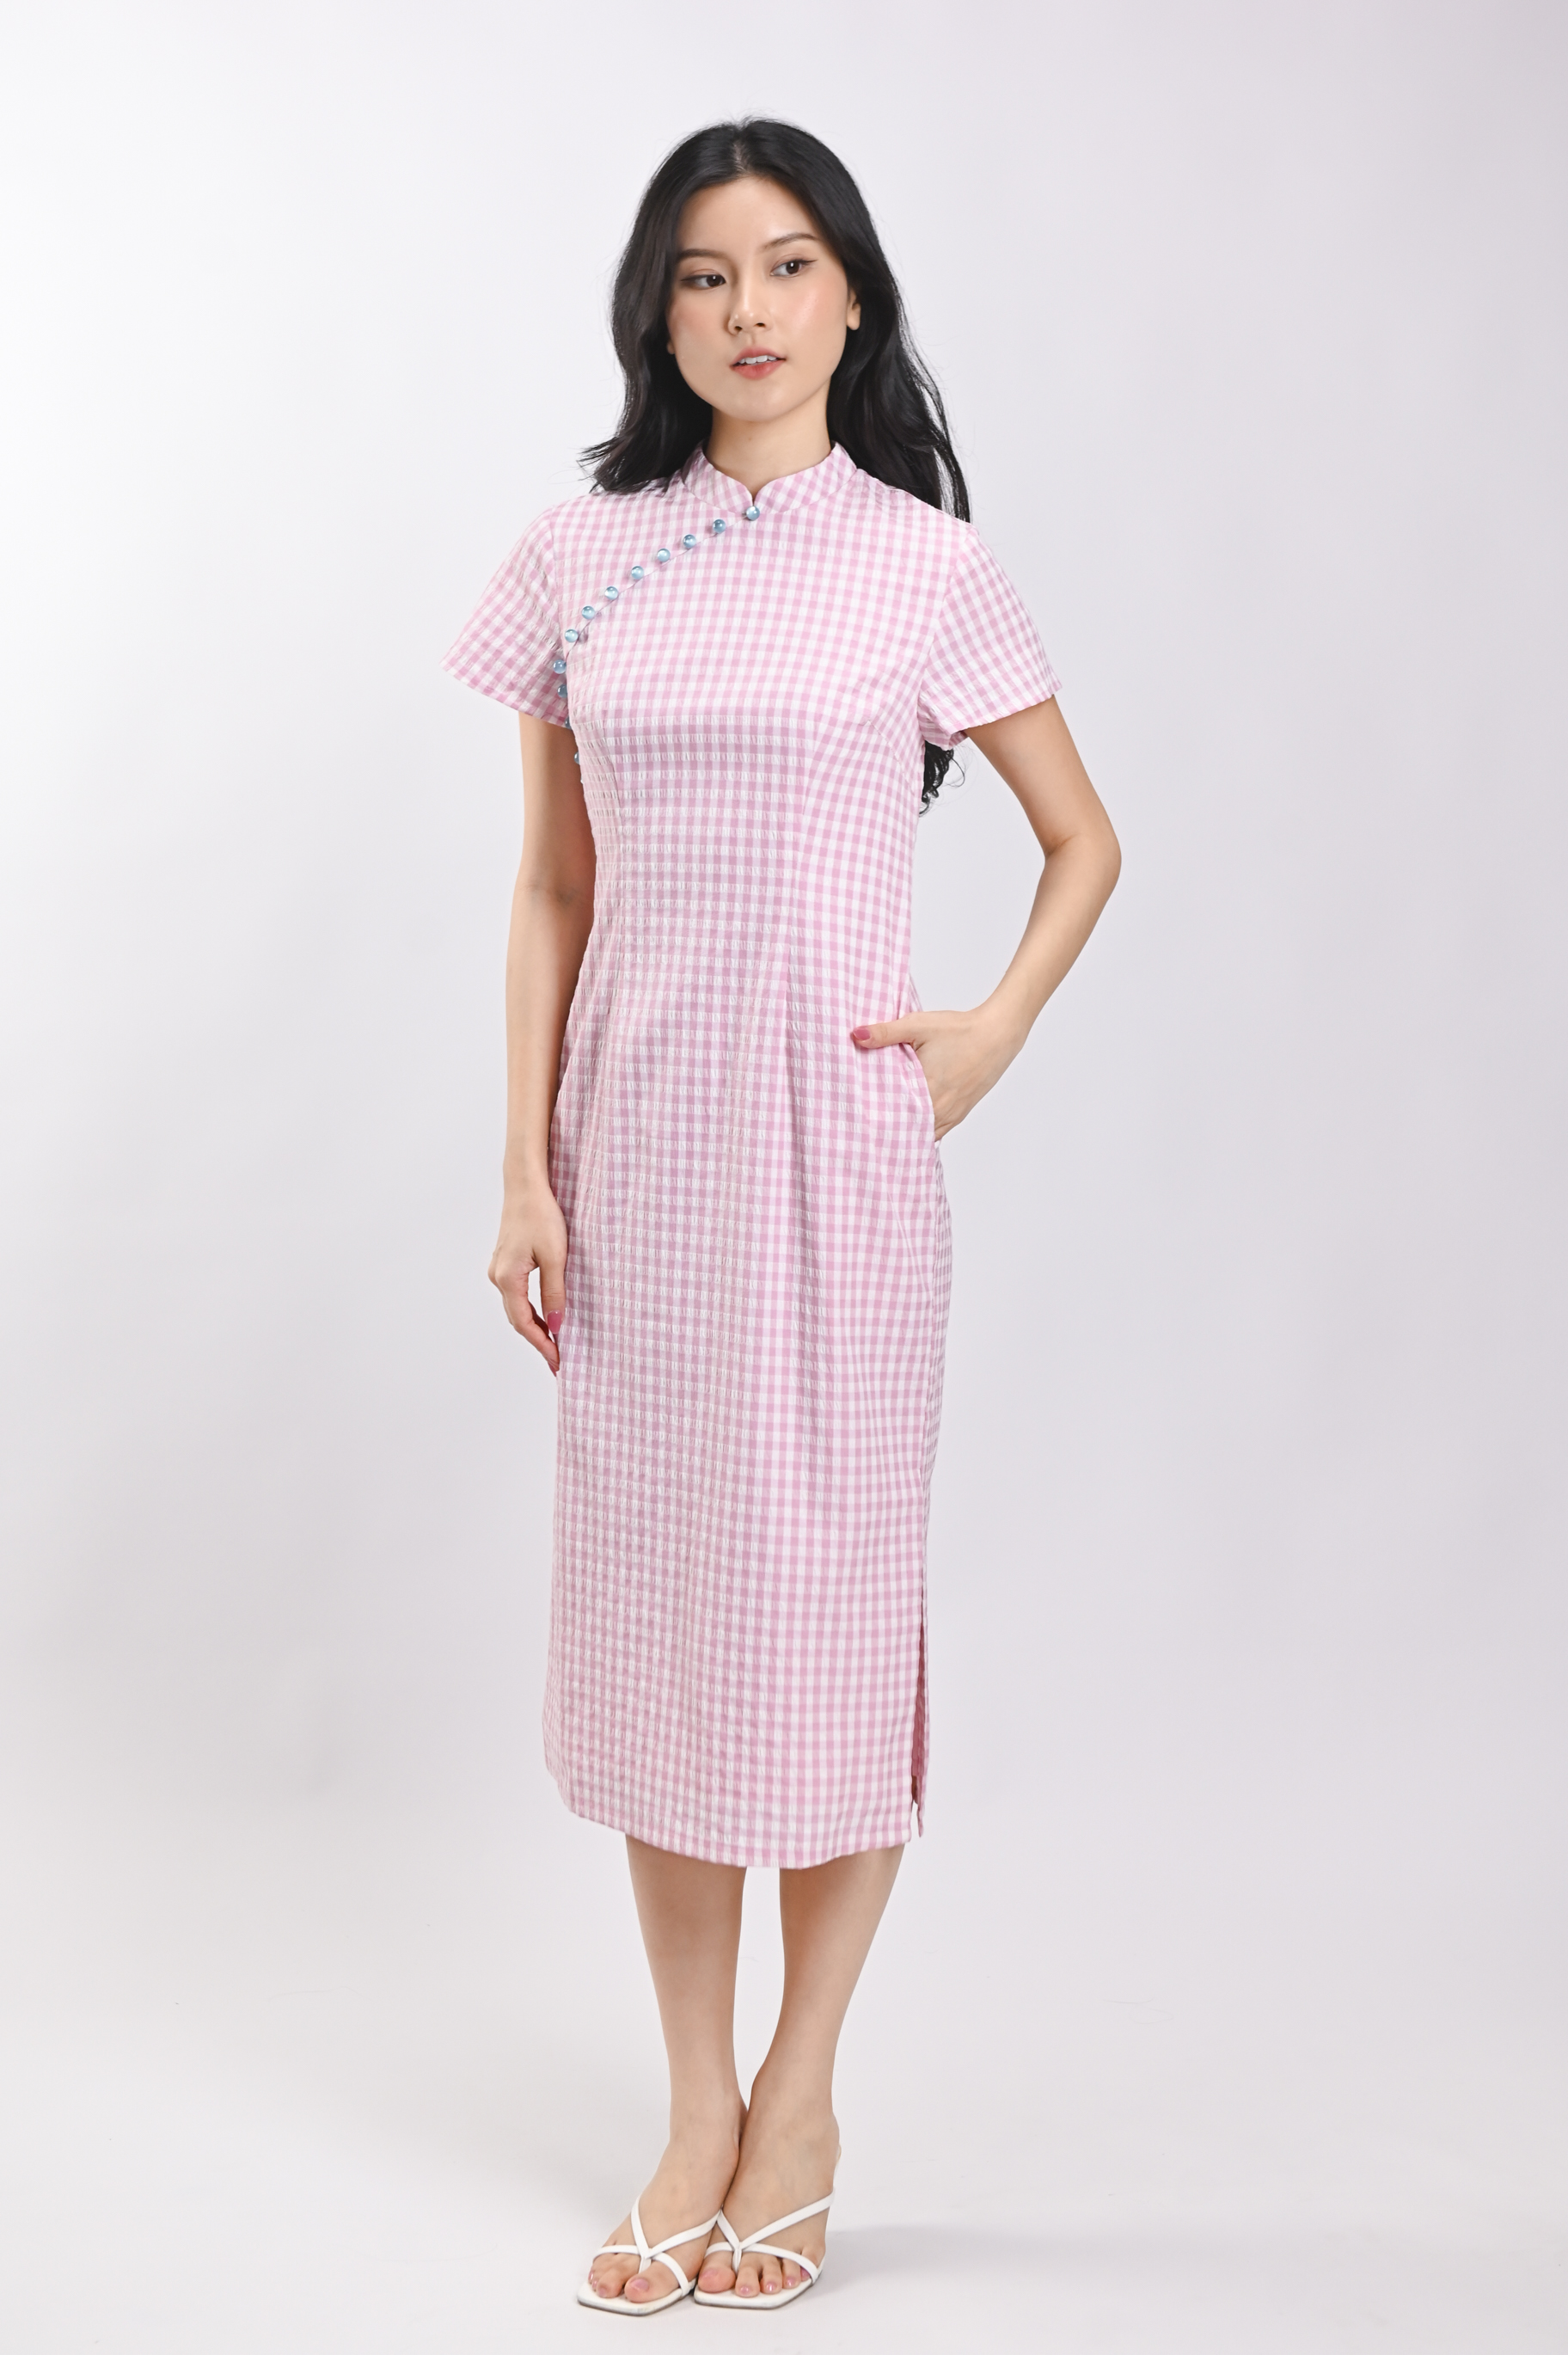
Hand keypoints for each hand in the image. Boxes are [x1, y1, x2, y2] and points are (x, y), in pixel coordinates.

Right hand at [489, 1176, 567, 1374]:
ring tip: (555, 1343)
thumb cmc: (541, 1215)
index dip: (542, 1344)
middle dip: (538, 1340)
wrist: (526, 1185)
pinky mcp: (505, 1262)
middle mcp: (497, 1277)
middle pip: (518, 1319)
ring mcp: (499, 1269)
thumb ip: (555, 1293)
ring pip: (517, 1307)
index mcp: (507, 1278)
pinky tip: (546, 1315)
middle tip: (558, 1360)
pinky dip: (531, 1309)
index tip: (559, 1360)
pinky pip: (517, 1295)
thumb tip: (557, 1324)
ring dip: (535, 1326)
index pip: (525, 1323)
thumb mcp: (556, 1257)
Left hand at [850, 1006, 1019, 1140]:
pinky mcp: (960, 1113)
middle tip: (864, 1127)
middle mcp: (939, 1108)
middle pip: (905, 1129)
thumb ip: (885, 1032)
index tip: (856, 1120)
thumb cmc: (960, 1029)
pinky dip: (922, 1131)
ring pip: (922, 1134)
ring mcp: (951, 1114)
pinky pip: (937, 1132)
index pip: (891, 1116)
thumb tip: (856, 1035)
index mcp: (925, 1090)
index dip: (874, 1119)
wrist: (997, 1034)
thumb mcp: (918, 1025)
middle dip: (886, 1128)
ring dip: (905, 1131)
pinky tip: (910, 1128)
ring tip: (884, 1130)